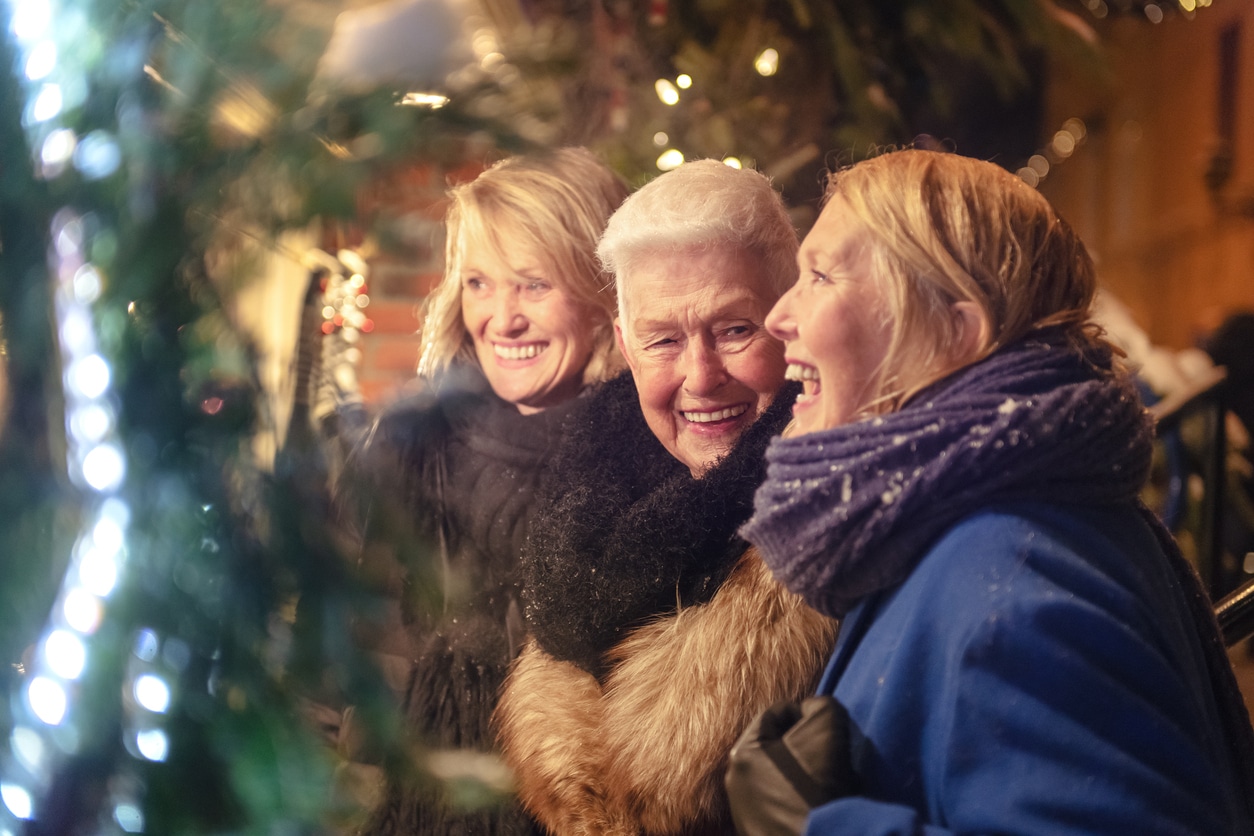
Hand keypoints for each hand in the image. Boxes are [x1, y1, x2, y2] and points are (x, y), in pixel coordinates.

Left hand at [725, 696, 853, 835]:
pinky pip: (783, 805)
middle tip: (829, 755)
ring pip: (779, 778)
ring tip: (828, 783)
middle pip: (776, 747)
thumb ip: (819, 705)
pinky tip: (820, 805)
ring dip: (803, 774)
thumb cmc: (818, 783)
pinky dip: (801, 801)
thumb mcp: (827, 724)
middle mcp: (734, 783)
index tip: (828, 728)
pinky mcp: (758, 835)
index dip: (805, 714)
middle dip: (803, 746)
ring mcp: (744, 814)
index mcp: (741, 754)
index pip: (775, 714)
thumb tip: (812, 709)